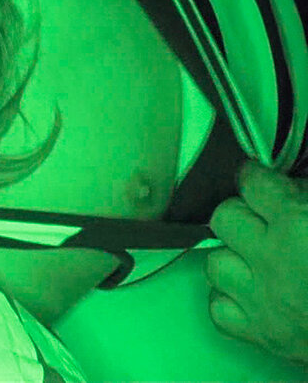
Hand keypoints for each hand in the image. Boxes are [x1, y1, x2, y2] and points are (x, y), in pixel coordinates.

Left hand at [206, 160, 307, 365]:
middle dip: (240, 212)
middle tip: (261, 217)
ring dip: (233, 256)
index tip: (258, 178)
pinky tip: (253, 292)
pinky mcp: (264, 336)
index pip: (252, 183)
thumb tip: (291, 187)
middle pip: (223, 219)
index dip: (255, 176)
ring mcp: (264, 301)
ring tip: (257, 257)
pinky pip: (219, 309)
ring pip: (214, 263)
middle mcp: (273, 262)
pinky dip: (230, 298)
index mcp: (300, 227)